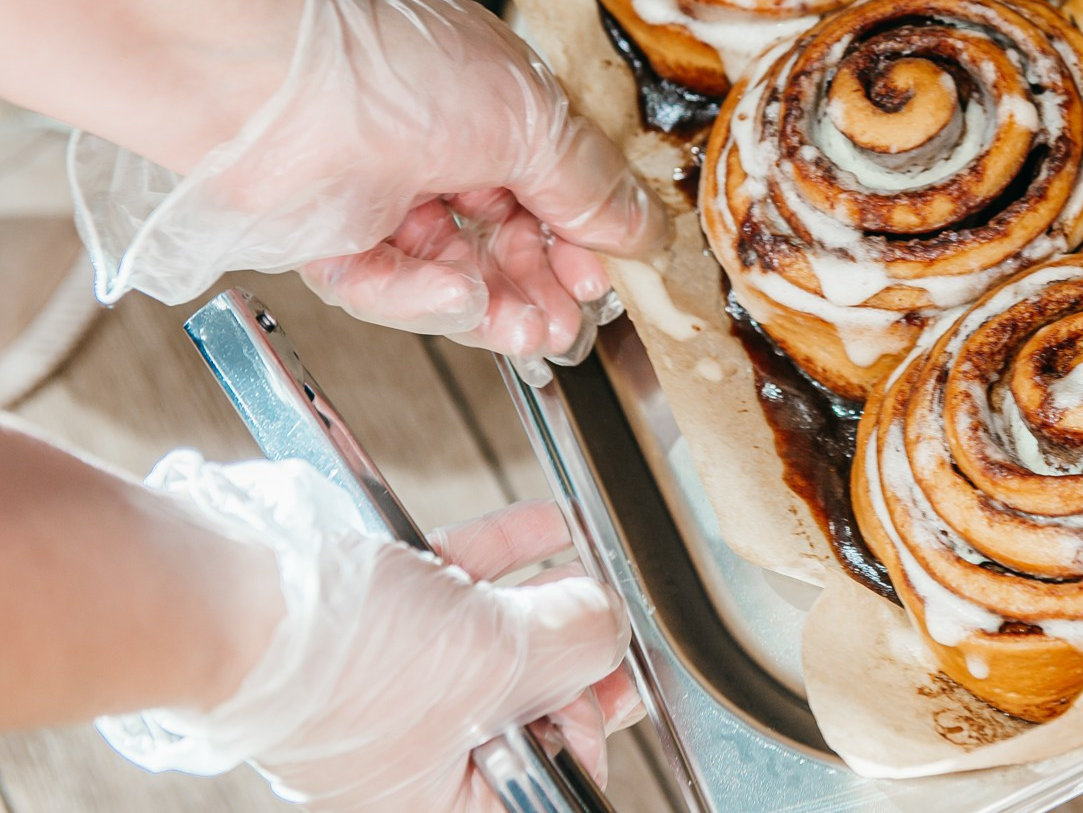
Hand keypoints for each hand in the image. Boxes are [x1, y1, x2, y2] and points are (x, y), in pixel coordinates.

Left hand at [72, 0, 660, 364]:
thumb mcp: (528, 120)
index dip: (582, 231)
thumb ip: (588, 183)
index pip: (551, 178)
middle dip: (544, 280)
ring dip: (497, 303)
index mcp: (491, 97)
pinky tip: (459, 299)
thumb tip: (641, 224)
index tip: (609, 273)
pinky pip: (386, 283)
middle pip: (505, 231)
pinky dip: (423, 297)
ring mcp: (381, 190)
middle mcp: (435, 141)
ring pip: (451, 267)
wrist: (261, 85)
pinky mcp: (329, 235)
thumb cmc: (386, 68)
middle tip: (574, 319)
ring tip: (534, 333)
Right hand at [102, 456, 640, 811]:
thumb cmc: (341, 665)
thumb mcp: (501, 663)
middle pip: (525, 698)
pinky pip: (456, 586)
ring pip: (492, 633)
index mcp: (438, 800)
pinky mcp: (370, 613)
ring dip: (549, 591)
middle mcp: (411, 747)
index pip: (549, 776)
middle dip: (573, 646)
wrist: (234, 593)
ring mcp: (388, 677)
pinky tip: (550, 524)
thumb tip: (611, 622)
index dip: (594, 720)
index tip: (622, 675)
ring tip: (591, 557)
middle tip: (613, 609)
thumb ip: (577, 644)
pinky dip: (505, 555)